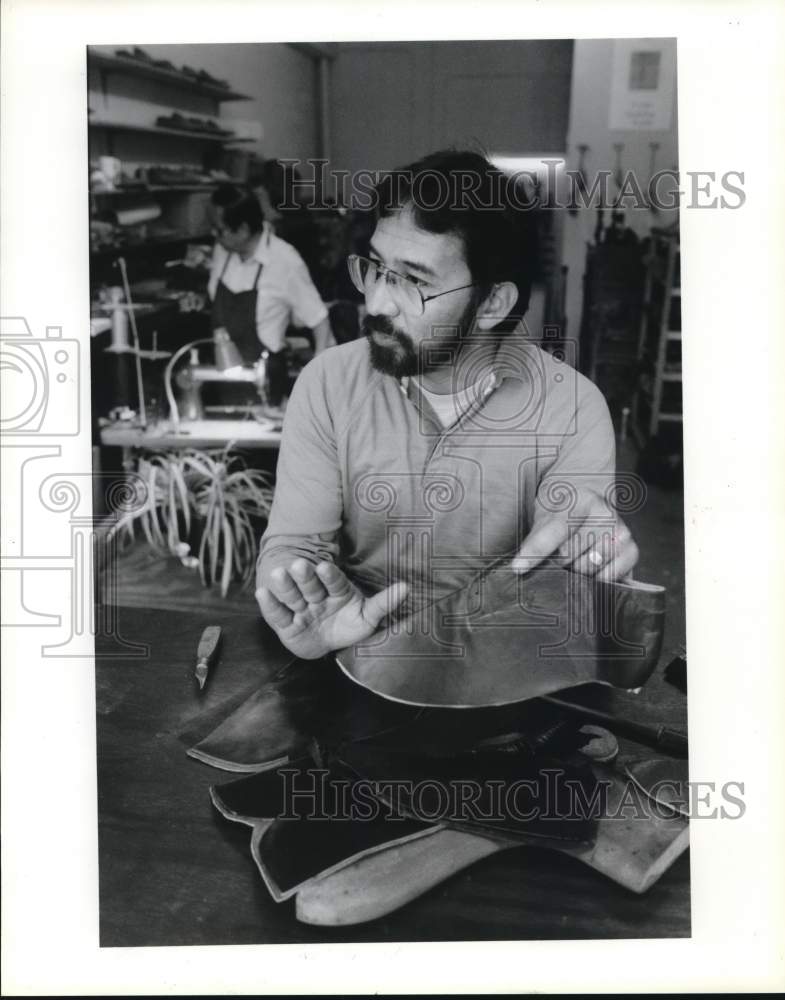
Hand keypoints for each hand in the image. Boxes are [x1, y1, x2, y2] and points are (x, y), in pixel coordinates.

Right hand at [256, 559, 408, 659]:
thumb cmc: (349, 626)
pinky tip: (261, 592)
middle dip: (305, 576)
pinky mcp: (285, 625)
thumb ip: (384, 603)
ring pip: (292, 595)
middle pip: (310, 584)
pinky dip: (270, 604)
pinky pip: (277, 614)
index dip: (330, 575)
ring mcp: (299, 608)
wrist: (327, 644)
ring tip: (278, 574)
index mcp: (336, 590)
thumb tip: (406, 588)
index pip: (334, 581)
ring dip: (285, 585)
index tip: (326, 566)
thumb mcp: (368, 617)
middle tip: (300, 564)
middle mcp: (316, 595)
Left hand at [511, 488, 638, 582]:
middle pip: (570, 555)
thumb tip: (520, 568)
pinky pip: (610, 576)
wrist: (587, 503)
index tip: (518, 567)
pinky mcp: (631, 550)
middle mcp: (605, 513)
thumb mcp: (544, 518)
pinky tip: (594, 566)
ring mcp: (622, 531)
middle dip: (560, 560)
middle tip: (561, 551)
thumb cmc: (563, 513)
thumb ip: (535, 541)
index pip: (555, 531)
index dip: (534, 551)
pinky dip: (598, 577)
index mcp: (581, 499)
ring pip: (588, 568)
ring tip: (578, 555)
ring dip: (578, 569)